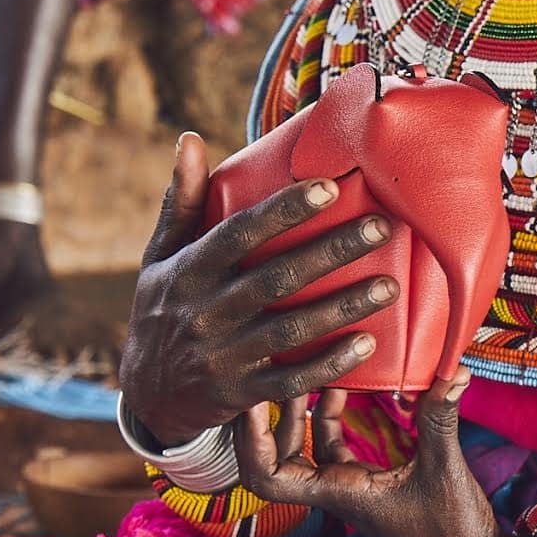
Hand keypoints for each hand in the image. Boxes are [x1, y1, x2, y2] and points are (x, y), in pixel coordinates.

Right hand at [118, 133, 397, 447]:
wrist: (147, 398)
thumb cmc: (163, 311)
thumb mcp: (160, 258)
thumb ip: (182, 202)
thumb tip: (189, 139)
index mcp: (189, 271)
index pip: (239, 234)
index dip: (284, 211)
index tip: (329, 187)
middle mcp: (206, 312)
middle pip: (276, 277)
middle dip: (332, 251)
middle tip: (382, 227)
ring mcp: (224, 356)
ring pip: (291, 328)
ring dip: (343, 307)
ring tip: (390, 286)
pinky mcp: (241, 394)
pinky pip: (290, 380)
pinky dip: (329, 365)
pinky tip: (367, 344)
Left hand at [237, 370, 524, 536]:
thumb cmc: (455, 534)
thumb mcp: (445, 470)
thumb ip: (440, 418)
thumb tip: (451, 369)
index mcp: (338, 493)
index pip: (266, 476)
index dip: (249, 440)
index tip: (252, 398)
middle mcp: (334, 492)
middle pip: (273, 459)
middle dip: (268, 416)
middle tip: (277, 373)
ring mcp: (348, 489)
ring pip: (302, 450)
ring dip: (300, 412)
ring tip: (311, 370)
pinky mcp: (367, 485)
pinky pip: (332, 448)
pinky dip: (330, 418)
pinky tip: (346, 388)